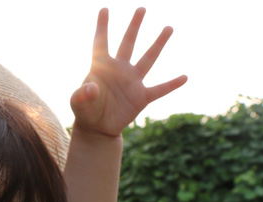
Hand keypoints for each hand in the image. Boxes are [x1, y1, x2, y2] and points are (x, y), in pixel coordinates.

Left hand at [71, 7, 187, 137]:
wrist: (98, 128)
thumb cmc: (86, 111)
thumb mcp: (78, 103)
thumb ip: (81, 95)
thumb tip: (91, 88)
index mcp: (101, 67)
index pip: (101, 43)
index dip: (102, 27)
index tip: (104, 9)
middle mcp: (119, 70)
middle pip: (128, 43)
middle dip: (134, 26)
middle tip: (141, 9)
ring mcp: (132, 82)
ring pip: (148, 59)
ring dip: (158, 44)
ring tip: (168, 27)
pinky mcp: (141, 97)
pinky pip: (159, 89)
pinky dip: (172, 85)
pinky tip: (184, 77)